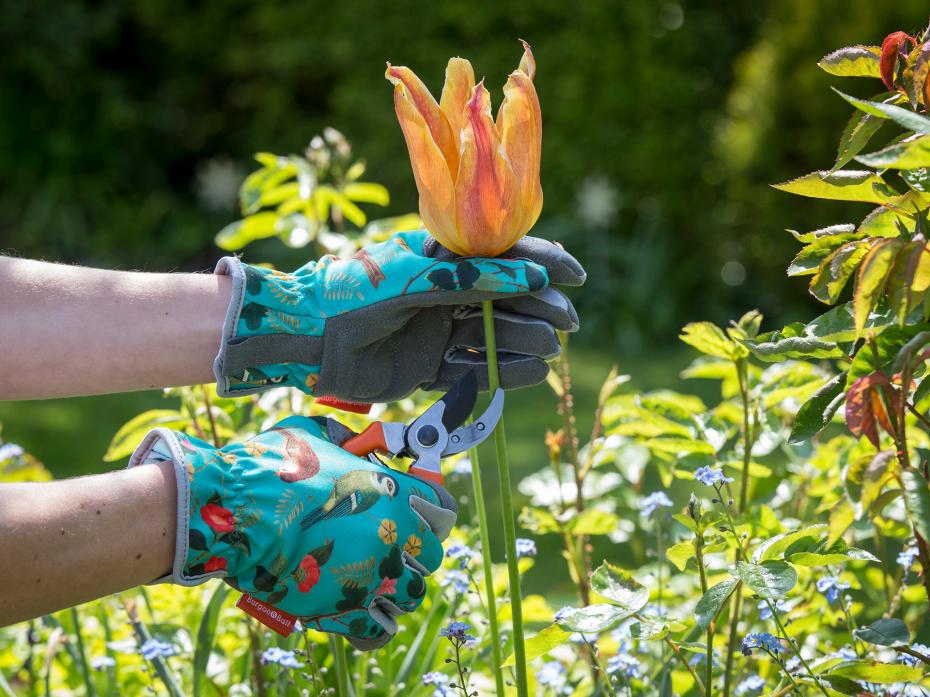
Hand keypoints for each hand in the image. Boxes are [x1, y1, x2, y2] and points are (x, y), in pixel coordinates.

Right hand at [131, 415, 455, 649]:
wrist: (232, 513)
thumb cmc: (267, 468)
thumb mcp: (312, 435)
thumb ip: (342, 439)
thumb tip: (352, 440)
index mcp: (390, 491)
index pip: (443, 511)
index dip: (432, 516)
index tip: (418, 519)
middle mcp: (392, 533)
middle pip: (430, 555)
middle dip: (413, 555)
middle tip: (389, 552)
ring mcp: (373, 573)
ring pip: (412, 594)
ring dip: (397, 590)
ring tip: (374, 584)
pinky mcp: (348, 608)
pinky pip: (381, 629)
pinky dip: (374, 626)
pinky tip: (361, 617)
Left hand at [212, 229, 584, 400]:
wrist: (306, 339)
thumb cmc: (357, 293)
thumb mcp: (418, 279)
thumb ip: (474, 279)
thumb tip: (536, 275)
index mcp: (440, 261)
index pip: (502, 257)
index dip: (542, 263)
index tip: (575, 276)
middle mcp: (443, 294)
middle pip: (504, 299)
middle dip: (538, 308)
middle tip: (566, 323)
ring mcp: (437, 331)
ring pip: (492, 336)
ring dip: (523, 342)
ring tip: (548, 352)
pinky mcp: (427, 368)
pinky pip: (472, 371)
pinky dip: (500, 373)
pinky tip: (530, 374)